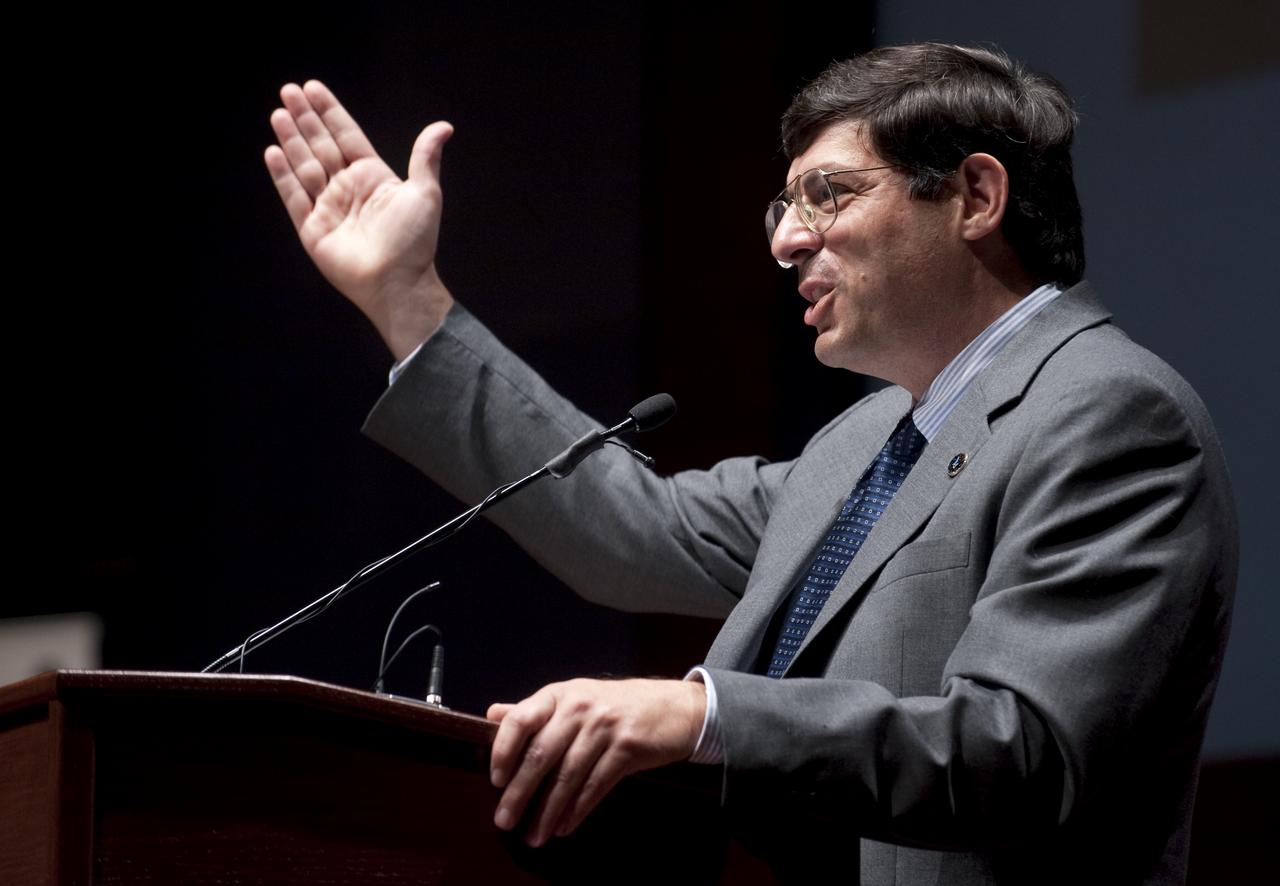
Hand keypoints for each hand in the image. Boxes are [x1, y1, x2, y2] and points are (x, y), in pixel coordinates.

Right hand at [264, 80, 454, 360]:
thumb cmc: (416, 241)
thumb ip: (425, 157)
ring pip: (305, 166)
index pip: (346, 136)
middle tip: (288, 91)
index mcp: (373, 177)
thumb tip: (443, 126)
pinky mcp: (312, 229)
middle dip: (305, 119)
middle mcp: (348, 189)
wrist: (398, 282)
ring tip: (278, 113)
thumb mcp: (425, 192)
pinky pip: (294, 197)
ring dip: (291, 140)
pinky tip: (274, 151)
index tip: (313, 88)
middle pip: (321, 145)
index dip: (329, 112)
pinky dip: (283, 175)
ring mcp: (328, 208)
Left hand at [486, 678, 706, 845]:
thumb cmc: (617, 705)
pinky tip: (564, 826)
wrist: (674, 707)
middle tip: (504, 820)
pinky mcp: (627, 748)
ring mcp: (605, 727)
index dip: (503, 751)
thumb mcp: (575, 697)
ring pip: (567, 776)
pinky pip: (596, 785)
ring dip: (547, 811)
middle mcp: (579, 707)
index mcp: (560, 693)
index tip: (495, 780)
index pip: (521, 719)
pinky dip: (577, 810)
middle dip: (519, 792)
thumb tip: (492, 714)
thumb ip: (535, 710)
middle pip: (541, 754)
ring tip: (534, 834)